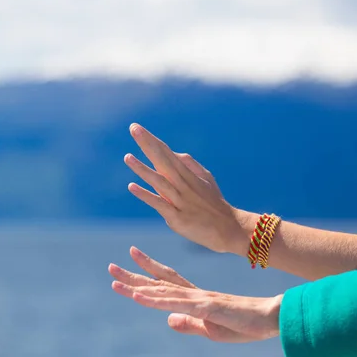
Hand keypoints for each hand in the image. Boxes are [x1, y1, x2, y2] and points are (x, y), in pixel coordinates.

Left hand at [109, 247, 281, 342]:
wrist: (271, 318)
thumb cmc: (245, 324)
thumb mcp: (211, 330)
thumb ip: (189, 324)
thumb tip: (167, 320)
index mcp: (196, 298)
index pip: (167, 283)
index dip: (148, 273)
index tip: (131, 262)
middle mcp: (194, 294)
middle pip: (159, 282)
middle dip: (134, 275)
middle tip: (112, 266)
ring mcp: (199, 298)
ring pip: (161, 290)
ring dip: (136, 284)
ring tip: (115, 276)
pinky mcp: (205, 307)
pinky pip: (175, 303)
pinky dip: (155, 300)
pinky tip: (138, 295)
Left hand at [124, 123, 258, 255]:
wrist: (229, 228)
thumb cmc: (214, 203)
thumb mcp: (206, 180)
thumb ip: (190, 165)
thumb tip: (175, 153)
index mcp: (188, 175)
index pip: (167, 154)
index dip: (152, 141)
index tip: (137, 127)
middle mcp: (183, 185)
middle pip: (163, 161)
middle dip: (148, 145)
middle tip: (134, 128)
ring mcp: (180, 201)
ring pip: (160, 182)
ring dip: (143, 169)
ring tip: (127, 157)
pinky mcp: (178, 218)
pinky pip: (160, 204)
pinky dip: (146, 195)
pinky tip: (132, 186)